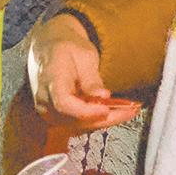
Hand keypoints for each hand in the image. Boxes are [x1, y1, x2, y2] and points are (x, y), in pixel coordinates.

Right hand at [27, 13, 139, 131]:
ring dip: (106, 121)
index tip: (107, 110)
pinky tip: (116, 112)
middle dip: (105, 118)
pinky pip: (79, 123)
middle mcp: (45, 99)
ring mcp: (49, 111)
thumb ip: (92, 78)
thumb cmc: (66, 49)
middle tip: (130, 110)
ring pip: (79, 125)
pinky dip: (99, 119)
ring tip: (129, 110)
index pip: (64, 103)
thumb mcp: (83, 55)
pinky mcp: (57, 117)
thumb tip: (103, 96)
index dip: (86, 111)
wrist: (50, 50)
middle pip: (75, 119)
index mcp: (51, 79)